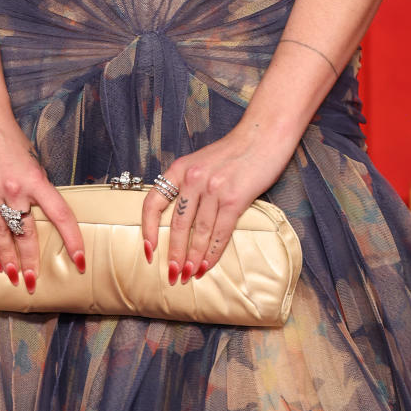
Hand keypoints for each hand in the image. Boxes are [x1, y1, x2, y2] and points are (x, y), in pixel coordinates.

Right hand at [0, 111, 84, 293]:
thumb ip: (37, 188)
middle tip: (35, 283)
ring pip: (2, 235)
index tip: (80, 260)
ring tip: (15, 278)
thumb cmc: (9, 138)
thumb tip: (46, 215)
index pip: (60, 214)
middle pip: (26, 233)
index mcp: (34, 178)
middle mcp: (13, 188)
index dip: (72, 239)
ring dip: (9, 261)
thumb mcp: (32, 160)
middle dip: (31, 261)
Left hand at [140, 125, 294, 284]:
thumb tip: (179, 219)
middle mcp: (193, 178)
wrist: (262, 135)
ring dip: (193, 258)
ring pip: (198, 232)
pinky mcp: (235, 198)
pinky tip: (208, 265)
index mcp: (180, 169)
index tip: (149, 251)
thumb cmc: (233, 151)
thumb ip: (189, 184)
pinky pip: (220, 232)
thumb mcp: (201, 162)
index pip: (153, 203)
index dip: (147, 230)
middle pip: (177, 224)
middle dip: (174, 254)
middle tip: (173, 275)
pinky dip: (213, 253)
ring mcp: (214, 188)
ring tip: (189, 275)